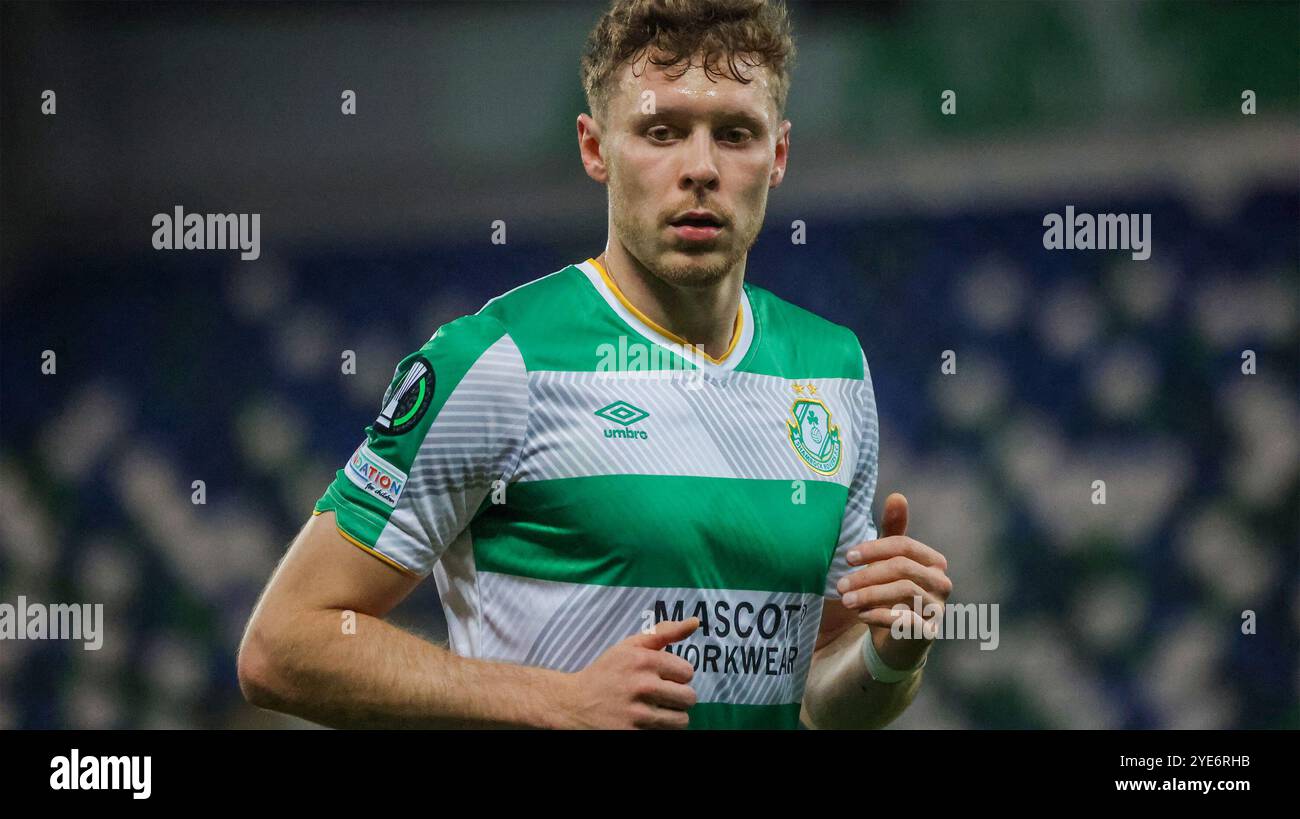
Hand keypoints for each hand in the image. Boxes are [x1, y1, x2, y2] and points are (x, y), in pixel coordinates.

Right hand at [556, 617, 699, 728]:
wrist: (574, 703)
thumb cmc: (606, 671)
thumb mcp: (630, 646)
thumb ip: (663, 633)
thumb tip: (695, 622)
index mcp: (643, 660)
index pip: (687, 672)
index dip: (678, 675)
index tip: (664, 677)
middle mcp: (642, 685)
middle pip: (689, 697)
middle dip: (679, 697)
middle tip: (664, 696)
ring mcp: (637, 712)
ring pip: (681, 720)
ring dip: (673, 716)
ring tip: (658, 710)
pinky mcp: (632, 733)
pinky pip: (665, 733)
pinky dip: (659, 728)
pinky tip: (645, 721)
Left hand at [835, 493, 951, 670]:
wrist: (895, 640)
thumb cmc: (890, 594)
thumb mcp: (888, 562)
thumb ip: (892, 532)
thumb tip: (897, 496)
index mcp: (933, 561)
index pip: (904, 546)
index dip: (874, 548)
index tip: (847, 557)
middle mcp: (941, 583)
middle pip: (903, 567)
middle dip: (867, 574)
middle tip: (840, 585)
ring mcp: (938, 609)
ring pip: (904, 591)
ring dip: (869, 594)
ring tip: (846, 600)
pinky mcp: (928, 633)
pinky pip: (906, 620)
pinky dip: (880, 615)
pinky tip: (861, 615)